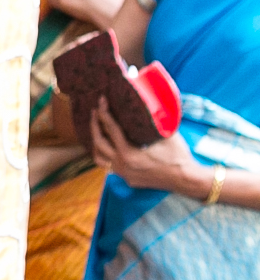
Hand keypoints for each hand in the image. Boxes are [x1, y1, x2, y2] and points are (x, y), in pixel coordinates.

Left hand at [90, 102, 206, 194]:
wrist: (185, 179)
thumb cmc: (178, 156)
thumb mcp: (166, 135)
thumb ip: (155, 121)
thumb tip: (150, 103)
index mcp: (129, 153)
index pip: (111, 129)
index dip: (104, 113)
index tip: (101, 101)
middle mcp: (122, 165)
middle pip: (98, 143)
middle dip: (94, 125)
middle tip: (95, 112)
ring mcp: (124, 174)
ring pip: (99, 158)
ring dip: (96, 143)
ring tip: (98, 130)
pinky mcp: (128, 178)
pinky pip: (110, 165)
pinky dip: (106, 154)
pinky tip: (109, 146)